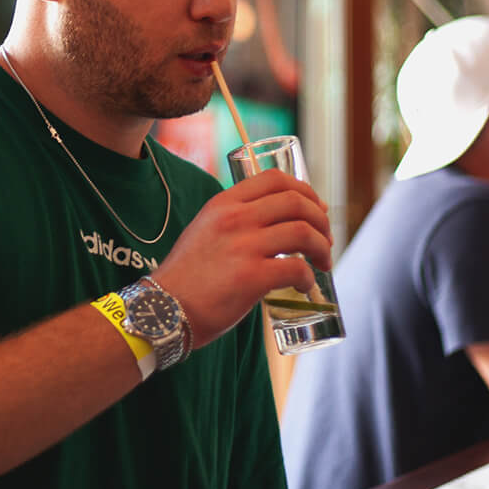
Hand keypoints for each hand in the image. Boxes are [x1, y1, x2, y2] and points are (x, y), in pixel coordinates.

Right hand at [151, 169, 330, 348]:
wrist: (162, 309)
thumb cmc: (187, 277)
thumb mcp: (204, 231)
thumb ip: (233, 221)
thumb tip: (273, 224)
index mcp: (223, 204)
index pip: (274, 179)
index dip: (305, 191)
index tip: (317, 209)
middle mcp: (234, 218)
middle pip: (296, 202)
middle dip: (321, 220)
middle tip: (326, 239)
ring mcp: (243, 247)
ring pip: (303, 232)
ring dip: (322, 247)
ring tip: (323, 263)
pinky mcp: (250, 278)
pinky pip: (296, 269)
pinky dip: (308, 278)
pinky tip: (304, 286)